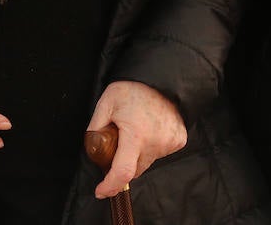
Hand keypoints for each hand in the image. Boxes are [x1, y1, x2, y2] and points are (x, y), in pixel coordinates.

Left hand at [86, 80, 186, 198]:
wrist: (162, 78)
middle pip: (134, 169)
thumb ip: (96, 127)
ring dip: (137, 154)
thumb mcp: (106, 103)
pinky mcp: (179, 142)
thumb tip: (92, 148)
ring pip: (147, 162)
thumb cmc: (132, 89)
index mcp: (136, 135)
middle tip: (116, 143)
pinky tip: (149, 129)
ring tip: (135, 129)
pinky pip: (159, 153)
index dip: (110, 185)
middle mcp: (156, 143)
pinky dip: (151, 147)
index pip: (122, 171)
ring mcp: (169, 143)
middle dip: (122, 164)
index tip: (100, 191)